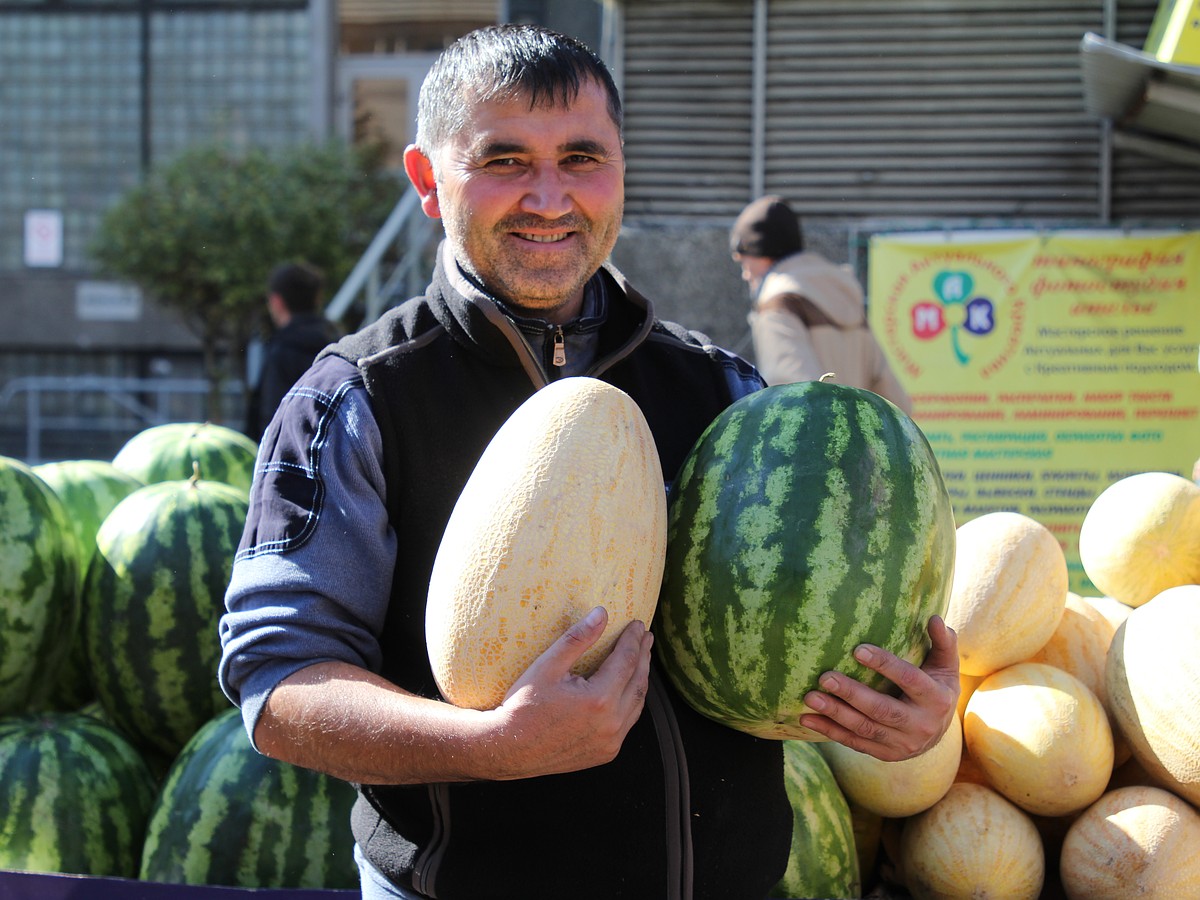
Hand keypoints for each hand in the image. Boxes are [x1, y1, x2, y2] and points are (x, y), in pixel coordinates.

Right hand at [490, 606, 654, 777]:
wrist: (508, 749)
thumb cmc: (523, 706)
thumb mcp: (547, 666)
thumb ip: (577, 639)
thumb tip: (601, 614)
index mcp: (599, 699)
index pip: (626, 660)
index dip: (633, 639)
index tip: (637, 624)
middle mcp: (611, 723)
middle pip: (638, 681)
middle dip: (643, 656)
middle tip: (645, 637)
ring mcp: (610, 742)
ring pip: (636, 705)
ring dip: (640, 679)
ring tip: (640, 660)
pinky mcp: (605, 753)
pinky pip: (626, 724)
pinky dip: (630, 703)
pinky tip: (626, 691)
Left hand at [799, 615, 959, 761]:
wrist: (939, 732)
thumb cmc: (936, 686)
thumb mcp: (945, 665)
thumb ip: (942, 642)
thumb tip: (934, 618)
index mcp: (936, 699)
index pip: (909, 680)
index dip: (885, 665)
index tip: (857, 649)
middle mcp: (921, 725)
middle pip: (883, 710)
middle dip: (852, 694)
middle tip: (825, 677)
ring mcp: (903, 744)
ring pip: (865, 728)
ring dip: (835, 714)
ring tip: (810, 697)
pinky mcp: (886, 754)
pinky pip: (855, 743)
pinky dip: (830, 732)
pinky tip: (807, 719)